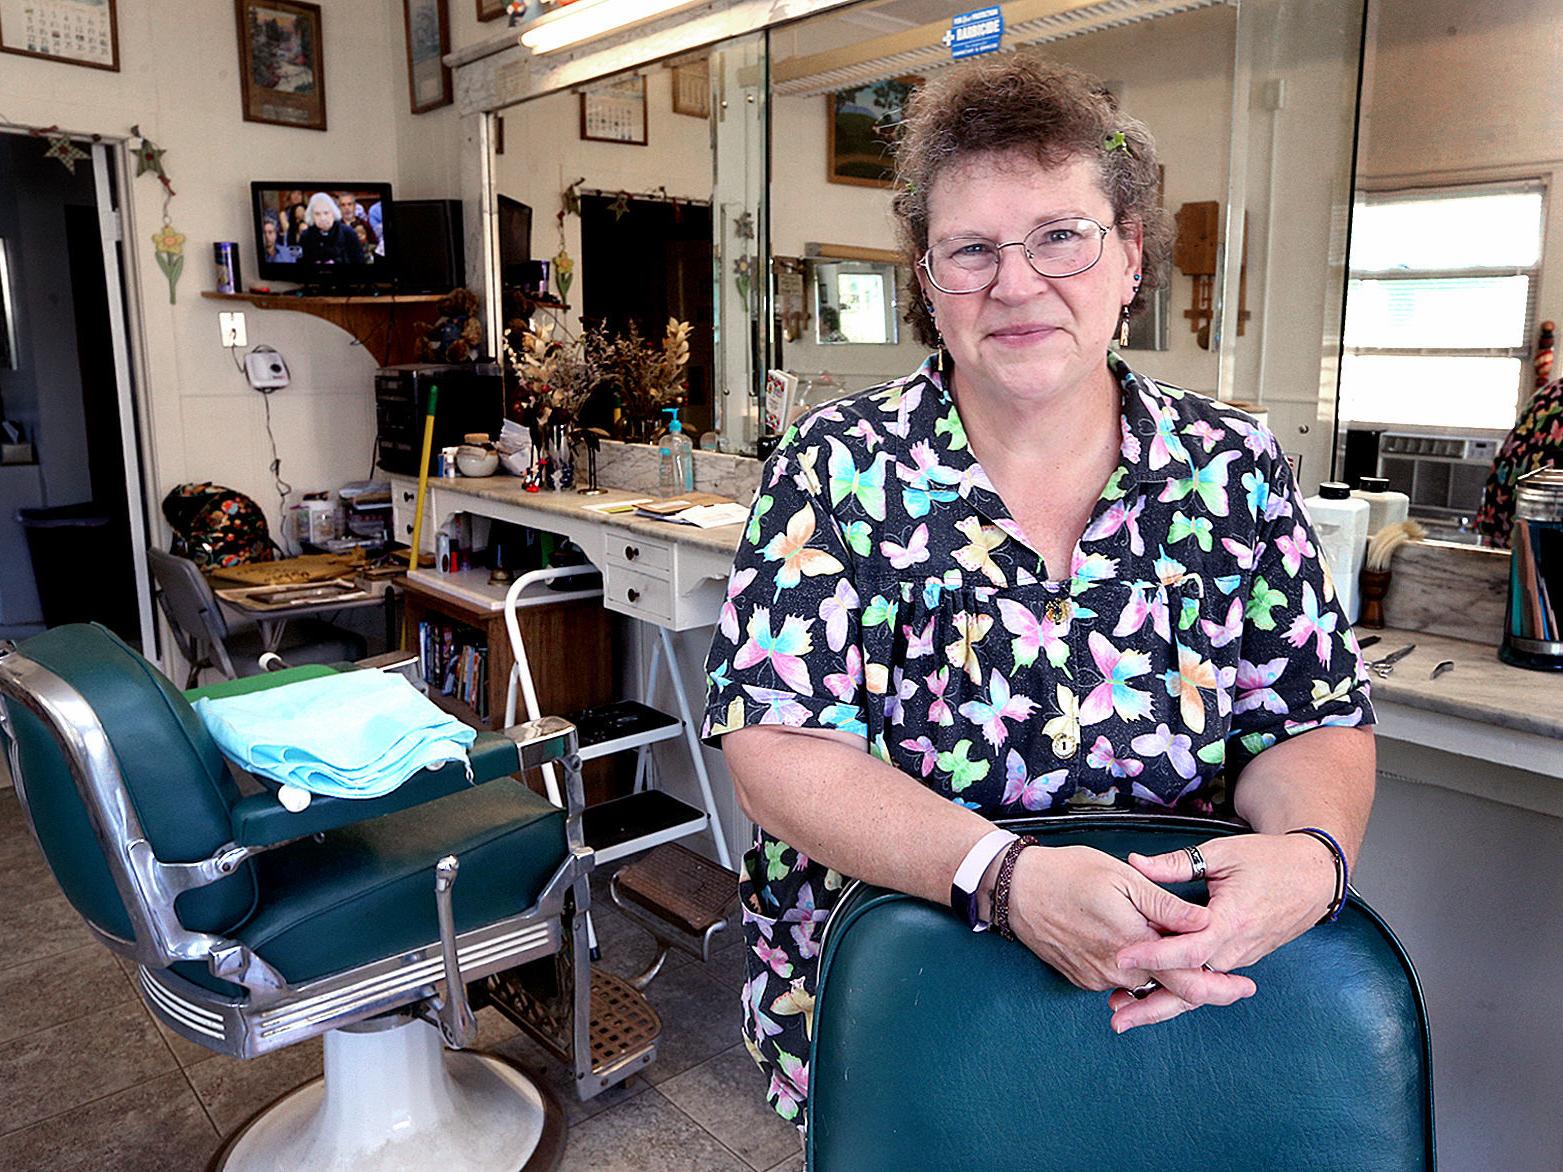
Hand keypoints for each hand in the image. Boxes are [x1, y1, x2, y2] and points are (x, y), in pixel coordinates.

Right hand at [1005, 845, 1250, 1014]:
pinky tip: (1142, 951)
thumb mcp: (1122, 878)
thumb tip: (1203, 922)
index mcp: (1133, 944)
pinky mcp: (1081, 978)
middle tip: (1234, 984)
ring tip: (1186, 958)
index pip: (1187, 979)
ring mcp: (1096, 978)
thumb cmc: (1068, 874)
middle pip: (1169, 988)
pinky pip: (1119, 981)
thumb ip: (1166, 904)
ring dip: (1166, 976)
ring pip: (1144, 984)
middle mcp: (1116, 971)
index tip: (1245, 987)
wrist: (1015, 889)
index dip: (1220, 986)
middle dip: (1202, 986)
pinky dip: (1137, 972)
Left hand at [1107, 833, 1335, 1031]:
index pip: (1188, 949)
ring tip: (1124, 1012)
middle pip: (1191, 985)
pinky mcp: (1240, 958)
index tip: (1121, 957)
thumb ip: (1177, 863)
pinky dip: (1180, 992)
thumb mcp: (1222, 853)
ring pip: (1198, 989)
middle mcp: (1236, 948)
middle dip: (1152, 1003)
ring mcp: (1240, 957)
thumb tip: (1136, 863)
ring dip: (1162, 1003)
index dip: (1153, 954)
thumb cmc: (1269, 860)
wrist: (1314, 876)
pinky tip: (1151, 995)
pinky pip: (1207, 981)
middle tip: (1115, 1016)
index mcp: (1231, 921)